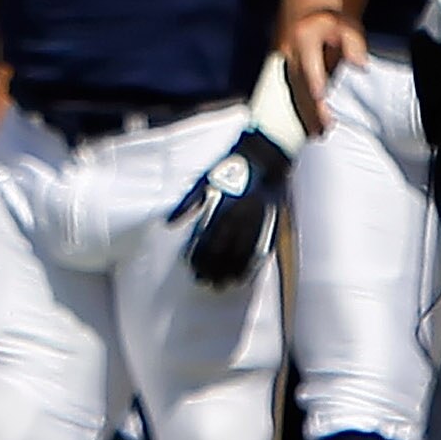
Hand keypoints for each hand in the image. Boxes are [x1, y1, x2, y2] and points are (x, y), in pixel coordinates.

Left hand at [167, 129, 291, 288]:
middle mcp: (240, 213)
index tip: (192, 268)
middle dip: (214, 268)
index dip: (199, 255)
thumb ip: (187, 203)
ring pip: (243, 251)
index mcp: (222, 204)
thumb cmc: (231, 167)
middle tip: (205, 283)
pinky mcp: (271, 219)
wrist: (266, 154)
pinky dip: (252, 263)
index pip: (207, 238)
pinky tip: (245, 276)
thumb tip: (169, 223)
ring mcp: (257, 218)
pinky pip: (262, 246)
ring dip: (232, 270)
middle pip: (225, 248)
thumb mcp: (204, 181)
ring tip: (223, 286)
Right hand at [283, 7, 365, 136]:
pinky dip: (303, 112)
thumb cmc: (331, 22)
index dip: (315, 82)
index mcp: (304, 38)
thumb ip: (354, 44)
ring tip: (319, 134)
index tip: (322, 98)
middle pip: (301, 84)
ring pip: (296, 93)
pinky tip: (312, 127)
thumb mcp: (347, 26)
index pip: (310, 64)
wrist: (308, 16)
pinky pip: (295, 96)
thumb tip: (360, 64)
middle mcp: (291, 54)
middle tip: (326, 127)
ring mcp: (288, 65)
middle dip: (313, 106)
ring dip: (306, 114)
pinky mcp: (290, 75)